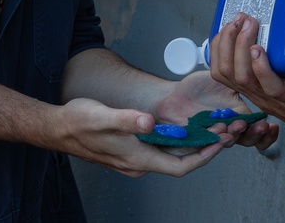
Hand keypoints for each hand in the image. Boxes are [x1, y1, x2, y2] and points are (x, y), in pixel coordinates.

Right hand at [52, 96, 231, 177]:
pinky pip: (162, 148)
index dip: (204, 157)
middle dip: (205, 147)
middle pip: (180, 161)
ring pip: (172, 154)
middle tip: (225, 130)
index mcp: (137, 159)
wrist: (58, 127)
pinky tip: (185, 124)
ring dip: (193, 142)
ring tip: (212, 126)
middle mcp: (139, 162)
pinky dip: (177, 139)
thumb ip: (127, 119)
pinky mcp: (132, 149)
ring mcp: (135, 157)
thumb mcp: (103, 117)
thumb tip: (149, 122)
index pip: (179, 167)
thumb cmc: (79, 122)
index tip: (220, 143)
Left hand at [151, 70, 278, 151]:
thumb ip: (241, 81)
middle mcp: (229, 128)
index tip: (273, 126)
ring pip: (231, 142)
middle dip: (256, 134)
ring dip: (237, 135)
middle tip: (260, 126)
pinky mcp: (199, 140)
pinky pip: (211, 144)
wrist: (172, 96)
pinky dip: (217, 139)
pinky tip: (221, 132)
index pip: (256, 128)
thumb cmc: (196, 88)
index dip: (266, 132)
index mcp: (237, 114)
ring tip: (237, 125)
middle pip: (248, 139)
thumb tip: (257, 74)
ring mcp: (214, 135)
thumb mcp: (224, 80)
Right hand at [209, 13, 284, 165]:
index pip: (221, 69)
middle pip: (226, 71)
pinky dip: (261, 68)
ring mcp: (274, 99)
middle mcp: (258, 95)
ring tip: (250, 25)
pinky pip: (270, 86)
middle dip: (226, 40)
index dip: (218, 44)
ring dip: (241, 47)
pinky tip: (259, 51)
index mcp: (255, 88)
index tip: (231, 22)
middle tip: (239, 19)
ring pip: (242, 77)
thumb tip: (281, 20)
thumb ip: (282, 54)